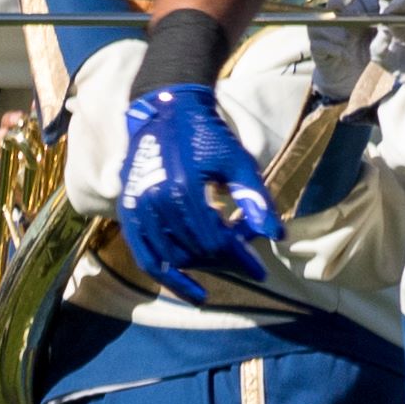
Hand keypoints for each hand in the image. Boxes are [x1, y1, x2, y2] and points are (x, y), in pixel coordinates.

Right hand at [110, 79, 290, 311]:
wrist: (165, 112)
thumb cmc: (205, 135)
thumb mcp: (237, 161)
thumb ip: (255, 199)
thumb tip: (276, 237)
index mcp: (182, 189)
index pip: (216, 240)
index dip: (241, 259)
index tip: (261, 271)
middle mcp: (155, 203)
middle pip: (196, 251)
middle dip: (225, 261)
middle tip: (247, 259)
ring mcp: (137, 209)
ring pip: (175, 257)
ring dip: (202, 266)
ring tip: (224, 263)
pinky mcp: (128, 212)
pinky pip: (146, 256)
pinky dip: (168, 277)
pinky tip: (193, 291)